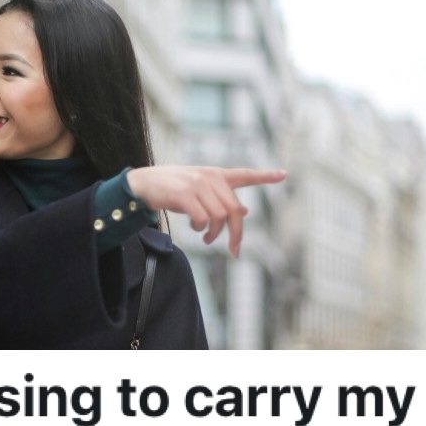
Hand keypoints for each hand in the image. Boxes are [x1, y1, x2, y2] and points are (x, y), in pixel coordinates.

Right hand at [126, 166, 286, 256]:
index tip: (284, 175)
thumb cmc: (170, 190)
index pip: (244, 175)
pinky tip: (194, 228)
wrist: (142, 184)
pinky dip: (200, 229)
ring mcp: (198, 184)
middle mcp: (210, 177)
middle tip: (234, 250)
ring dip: (213, 233)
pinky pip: (202, 219)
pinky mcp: (185, 194)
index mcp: (215, 174)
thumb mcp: (198, 193)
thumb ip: (220, 199)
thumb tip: (244, 209)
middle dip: (236, 234)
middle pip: (234, 209)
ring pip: (219, 217)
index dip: (265, 176)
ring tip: (205, 238)